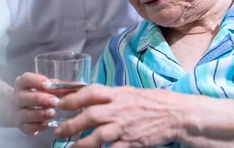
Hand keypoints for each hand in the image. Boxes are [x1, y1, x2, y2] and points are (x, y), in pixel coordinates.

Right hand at [11, 72, 60, 135]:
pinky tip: (46, 124)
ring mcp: (17, 113)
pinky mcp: (20, 126)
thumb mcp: (42, 87)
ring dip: (40, 114)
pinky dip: (37, 127)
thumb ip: (54, 87)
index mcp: (22, 84)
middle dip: (40, 99)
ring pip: (26, 114)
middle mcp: (17, 98)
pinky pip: (27, 128)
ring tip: (52, 113)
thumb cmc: (34, 94)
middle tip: (54, 101)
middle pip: (24, 98)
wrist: (16, 108)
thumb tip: (70, 88)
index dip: (36, 81)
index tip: (48, 84)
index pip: (25, 79)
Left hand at [54, 85, 189, 147]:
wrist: (175, 115)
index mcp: (117, 94)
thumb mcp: (128, 92)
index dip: (73, 98)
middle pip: (90, 116)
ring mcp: (125, 127)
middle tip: (58, 131)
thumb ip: (108, 95)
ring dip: (81, 143)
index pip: (90, 92)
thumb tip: (84, 96)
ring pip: (98, 136)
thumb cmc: (150, 101)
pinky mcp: (131, 142)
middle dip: (71, 124)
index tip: (60, 104)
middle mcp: (119, 109)